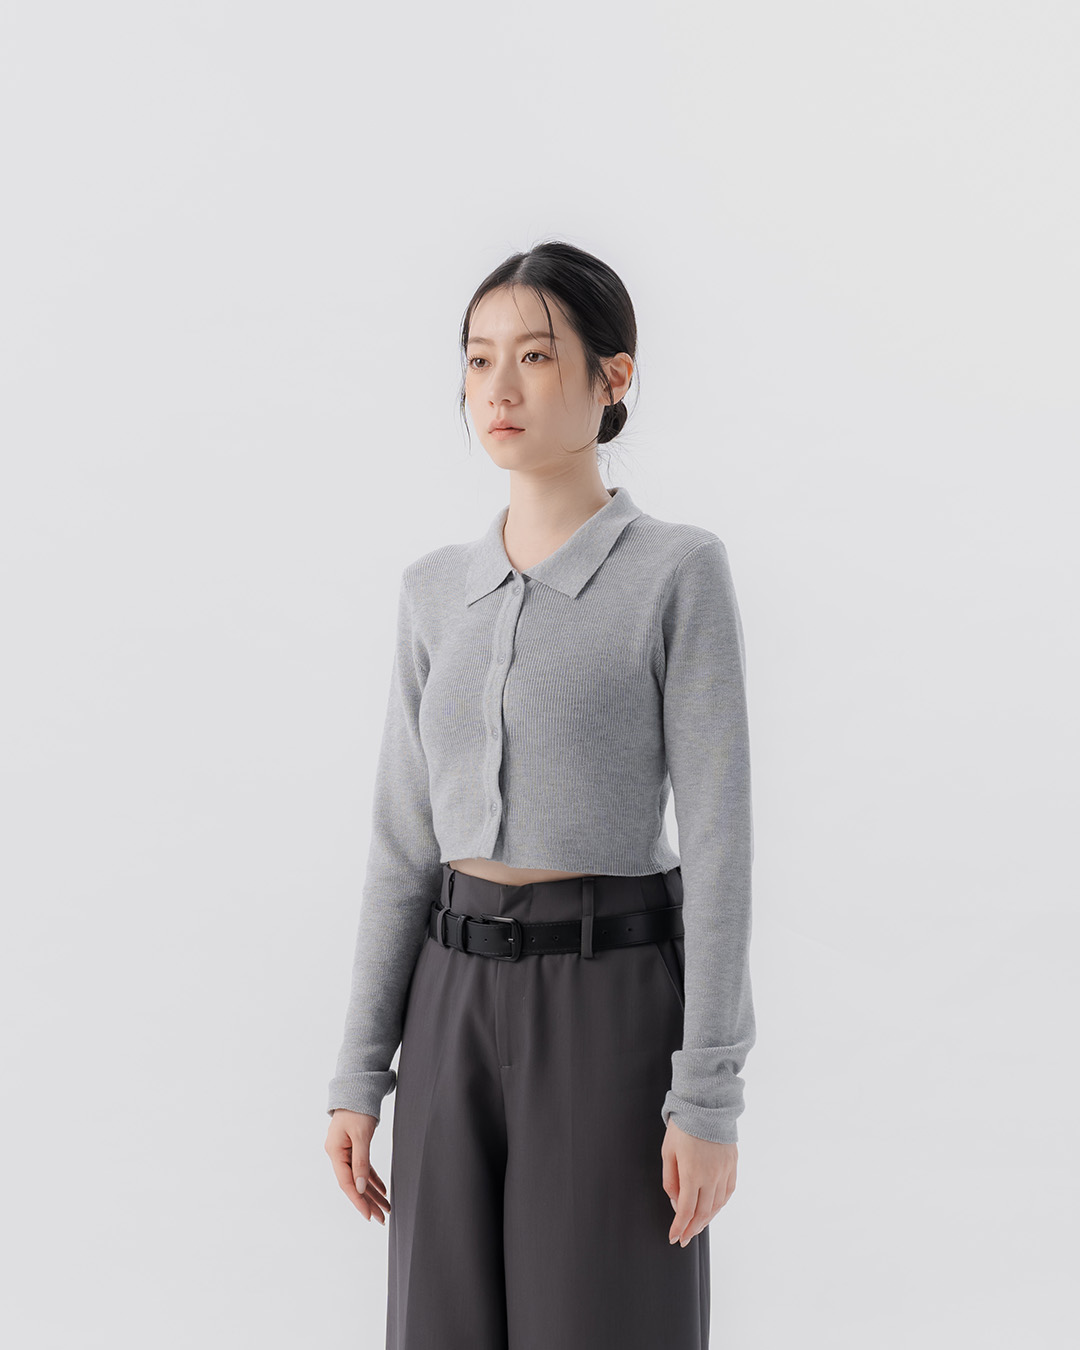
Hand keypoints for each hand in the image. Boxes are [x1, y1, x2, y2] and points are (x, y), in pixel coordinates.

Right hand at [325, 1109, 390, 1224]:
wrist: (358, 1088)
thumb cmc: (358, 1108)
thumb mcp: (361, 1135)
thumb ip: (361, 1162)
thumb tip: (360, 1188)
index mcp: (335, 1152)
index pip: (346, 1183)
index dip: (358, 1200)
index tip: (369, 1215)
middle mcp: (337, 1154)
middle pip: (353, 1184)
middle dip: (368, 1201)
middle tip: (382, 1218)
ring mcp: (345, 1151)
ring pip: (359, 1178)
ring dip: (372, 1193)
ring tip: (385, 1208)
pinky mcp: (353, 1147)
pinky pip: (363, 1168)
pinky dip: (372, 1179)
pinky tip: (382, 1190)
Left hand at [662, 1120, 736, 1245]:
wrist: (706, 1105)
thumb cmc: (682, 1127)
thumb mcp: (667, 1152)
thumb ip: (670, 1180)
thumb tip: (675, 1202)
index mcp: (692, 1173)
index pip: (685, 1210)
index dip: (679, 1227)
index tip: (674, 1237)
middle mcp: (711, 1176)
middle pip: (703, 1212)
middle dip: (692, 1228)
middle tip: (684, 1238)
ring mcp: (724, 1171)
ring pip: (717, 1205)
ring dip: (706, 1220)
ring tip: (697, 1227)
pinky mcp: (733, 1165)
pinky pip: (728, 1192)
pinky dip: (720, 1205)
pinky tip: (714, 1209)